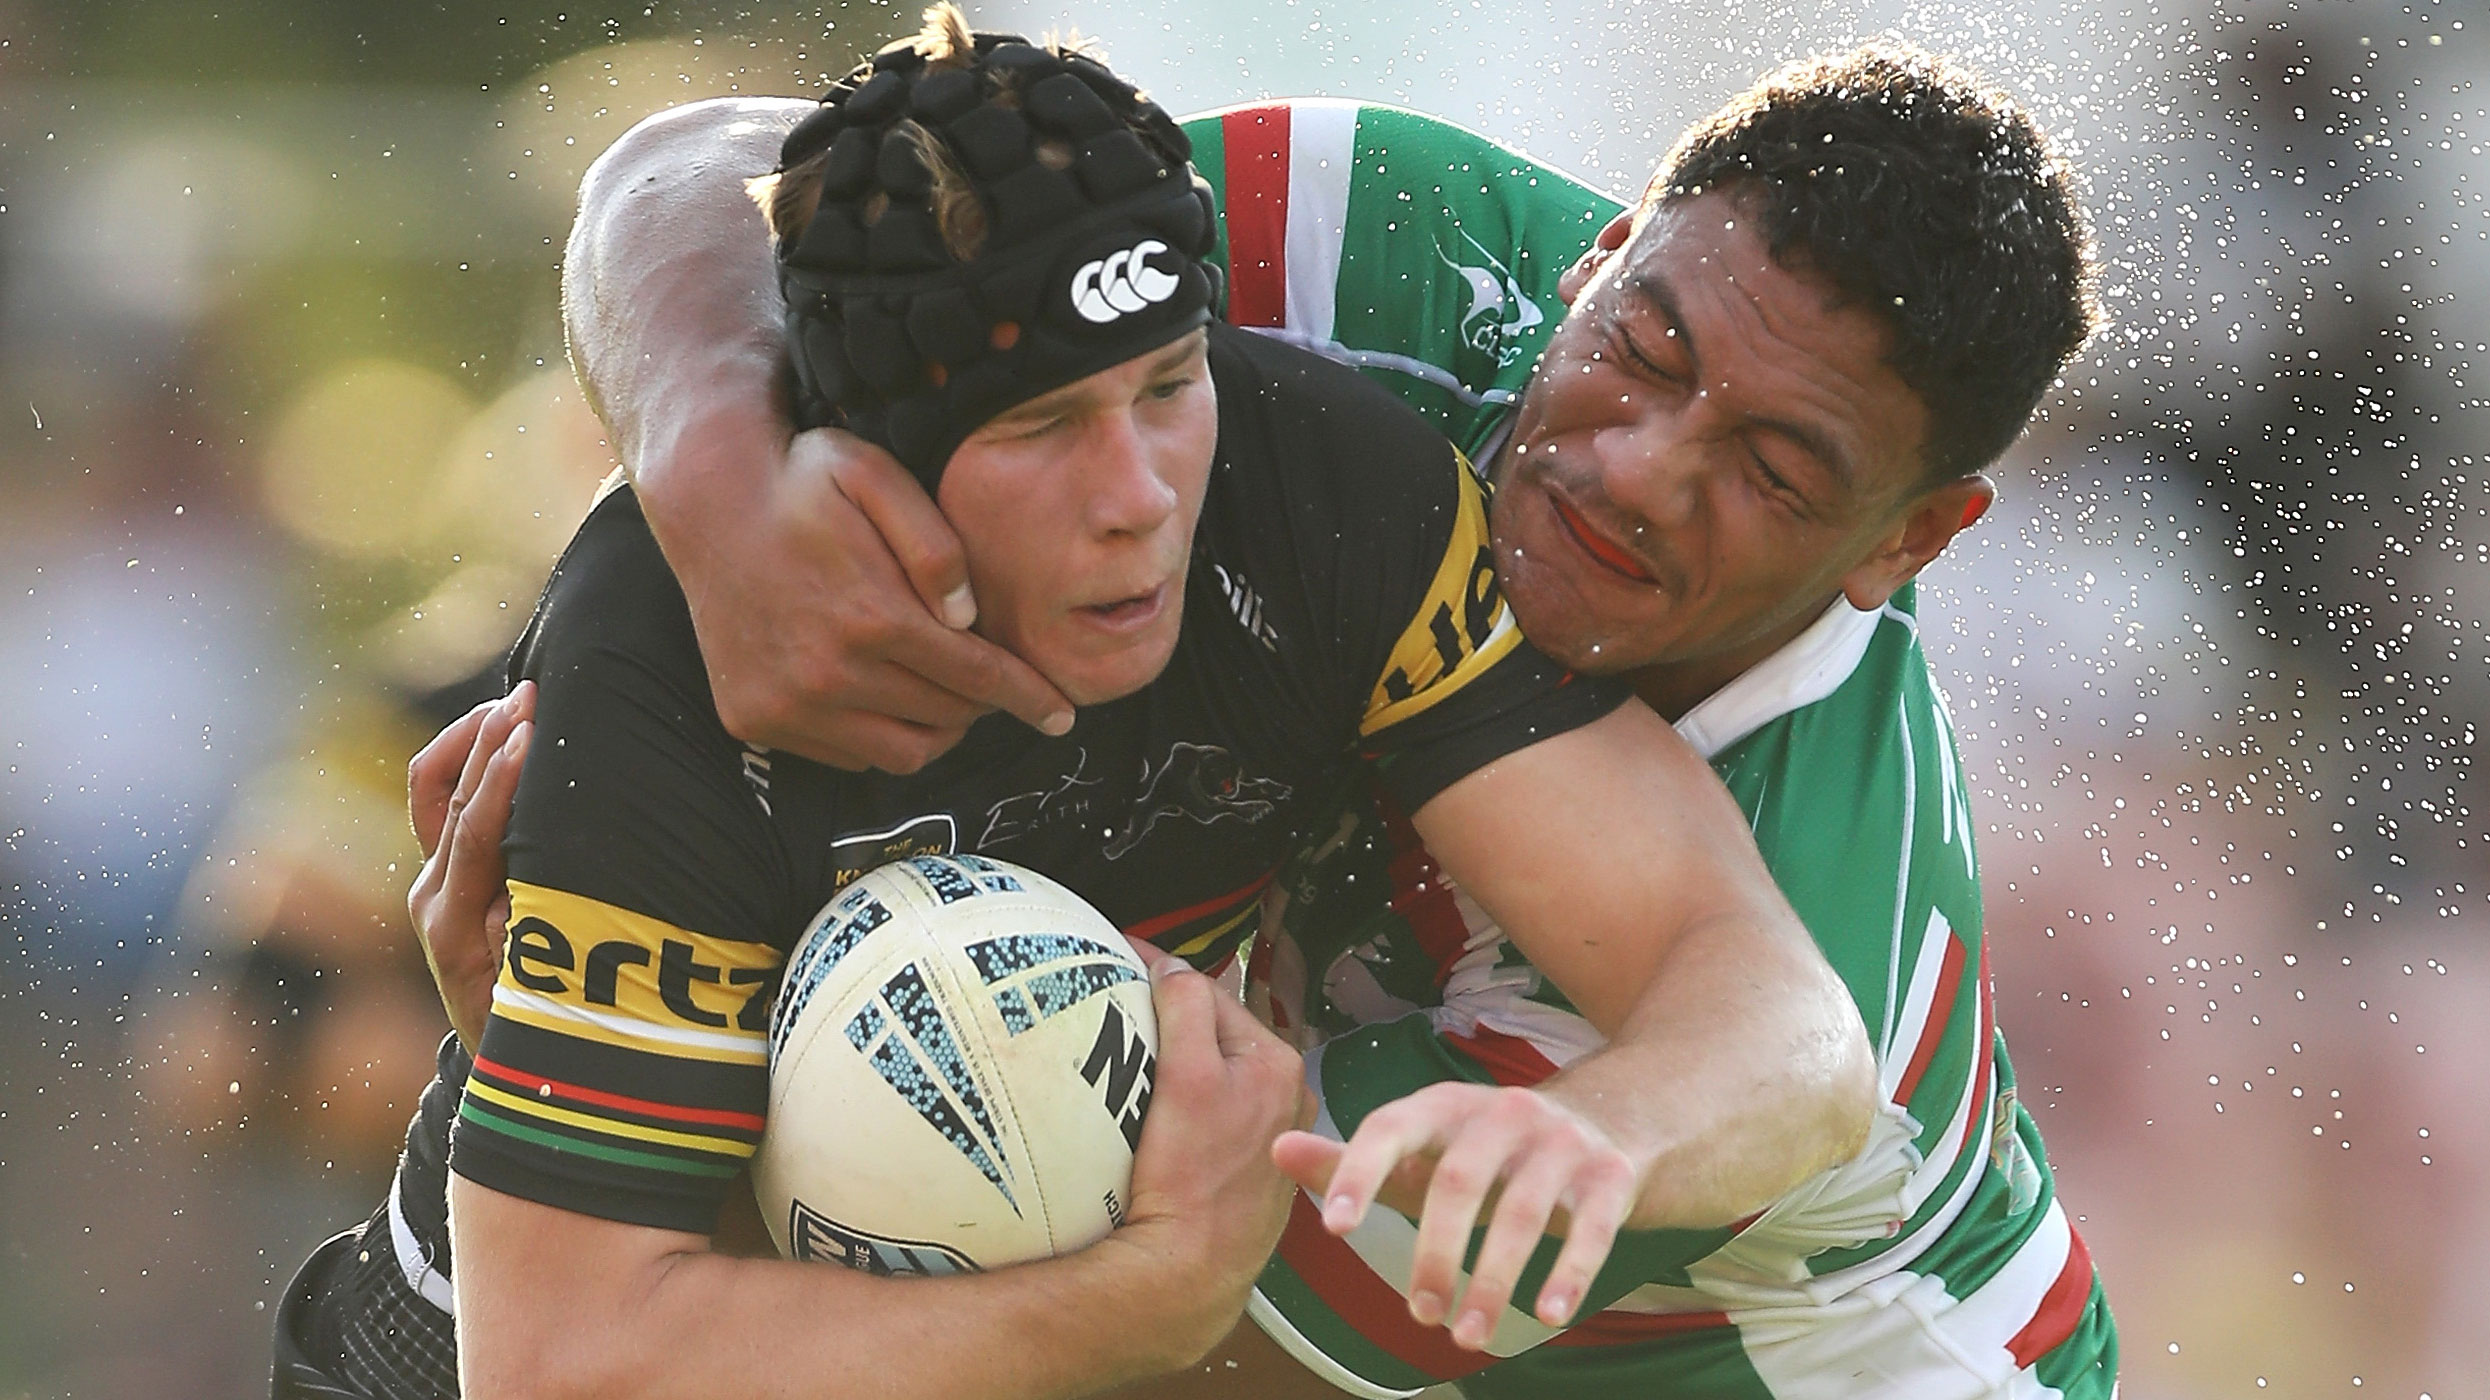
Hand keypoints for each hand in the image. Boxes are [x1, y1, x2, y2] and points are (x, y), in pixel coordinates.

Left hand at [406, 683, 533, 1048]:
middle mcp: (431, 896)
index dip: (500, 782)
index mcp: (451, 923)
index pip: (472, 833)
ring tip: (513, 700)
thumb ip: (534, 937)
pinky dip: (465, 760)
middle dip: (490, 740)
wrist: (496, 1061)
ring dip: (472, 739)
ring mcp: (430, 884)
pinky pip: (438, 802)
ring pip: (436, 791)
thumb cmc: (533, 1031)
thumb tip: (535, 887)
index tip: (529, 736)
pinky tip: (498, 731)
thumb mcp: (537, 992)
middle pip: (452, 799)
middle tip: (531, 693)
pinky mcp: (439, 877)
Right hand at [648, 416, 1074, 771]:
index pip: (977, 678)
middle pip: (946, 717)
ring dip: (936, 728)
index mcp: (870, 616)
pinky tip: (880, 692)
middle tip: (988, 676)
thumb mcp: (877, 477)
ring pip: (902, 752)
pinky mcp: (755, 720)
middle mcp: (826, 674)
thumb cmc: (804, 482)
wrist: (707, 503)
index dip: (1029, 698)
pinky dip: (879, 735)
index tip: (1062, 715)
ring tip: (942, 690)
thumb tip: (970, 618)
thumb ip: (936, 546)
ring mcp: (786, 705)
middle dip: (983, 703)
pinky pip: (847, 756)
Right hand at [1114, 959, 1306, 1364]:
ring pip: (1211, 1074)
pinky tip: (1151, 1109)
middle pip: (1213, 1034)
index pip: (1211, 994)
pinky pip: (1207, 1116)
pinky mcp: (1240, 1170)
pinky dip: (1180, 1101)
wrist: (1189, 1272)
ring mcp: (1264, 1138)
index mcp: (1279, 1064)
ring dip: (1176, 1057)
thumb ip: (1186, 1009)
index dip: (1163, 972)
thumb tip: (1171, 966)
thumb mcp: (1189, 1077)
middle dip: (1171, 1015)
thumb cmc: (1193, 1178)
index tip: (1122, 957)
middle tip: (1117, 1001)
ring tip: (1127, 1049)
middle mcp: (1284, 1098)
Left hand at [1272, 1082, 1637, 1346]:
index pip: (1392, 1126)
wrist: (1612, 1119)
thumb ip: (1352, 1160)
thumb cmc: (1492, 1150)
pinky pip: (1591, 1227)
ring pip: (1522, 1211)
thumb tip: (1276, 1152)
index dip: (1360, 1171)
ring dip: (1493, 1280)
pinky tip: (1550, 1314)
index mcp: (1446, 1105)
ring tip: (1468, 1335)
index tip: (1333, 1228)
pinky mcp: (1609, 1176)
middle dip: (1435, 1253)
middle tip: (1418, 1314)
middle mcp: (1503, 1113)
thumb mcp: (1425, 1150)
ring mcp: (1560, 1143)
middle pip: (1459, 1181)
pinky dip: (1569, 1272)